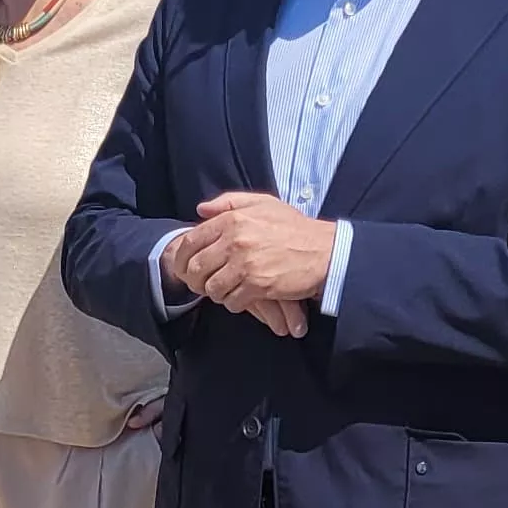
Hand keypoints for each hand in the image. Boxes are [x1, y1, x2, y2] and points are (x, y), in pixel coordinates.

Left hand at [161, 193, 338, 336]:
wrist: (325, 251)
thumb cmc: (294, 228)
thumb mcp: (264, 204)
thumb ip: (229, 203)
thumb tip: (200, 210)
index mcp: (233, 219)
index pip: (191, 241)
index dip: (182, 258)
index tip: (184, 267)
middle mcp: (235, 240)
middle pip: (196, 268)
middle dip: (196, 280)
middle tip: (205, 284)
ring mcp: (246, 264)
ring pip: (211, 288)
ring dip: (216, 293)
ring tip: (227, 290)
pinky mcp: (257, 286)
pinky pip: (231, 302)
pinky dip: (234, 303)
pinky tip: (243, 297)